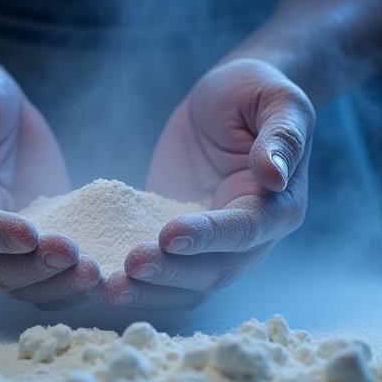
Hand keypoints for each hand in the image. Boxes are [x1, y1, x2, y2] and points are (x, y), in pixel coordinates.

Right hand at [0, 54, 102, 307]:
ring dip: (64, 284)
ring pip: (31, 282)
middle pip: (0, 271)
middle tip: (82, 262)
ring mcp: (6, 241)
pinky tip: (114, 274)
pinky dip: (80, 279)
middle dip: (40, 270)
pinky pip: (57, 270)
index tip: (31, 234)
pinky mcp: (41, 234)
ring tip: (102, 275)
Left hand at [107, 58, 314, 308]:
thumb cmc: (255, 91)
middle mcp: (251, 237)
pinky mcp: (180, 240)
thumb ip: (280, 137)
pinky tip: (101, 280)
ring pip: (187, 284)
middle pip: (214, 270)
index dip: (209, 236)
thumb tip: (274, 175)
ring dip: (151, 289)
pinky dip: (137, 281)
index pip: (244, 230)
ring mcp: (214, 245)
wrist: (228, 98)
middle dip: (172, 272)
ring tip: (111, 287)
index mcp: (279, 206)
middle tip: (130, 266)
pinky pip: (162, 269)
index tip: (170, 234)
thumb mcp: (276, 101)